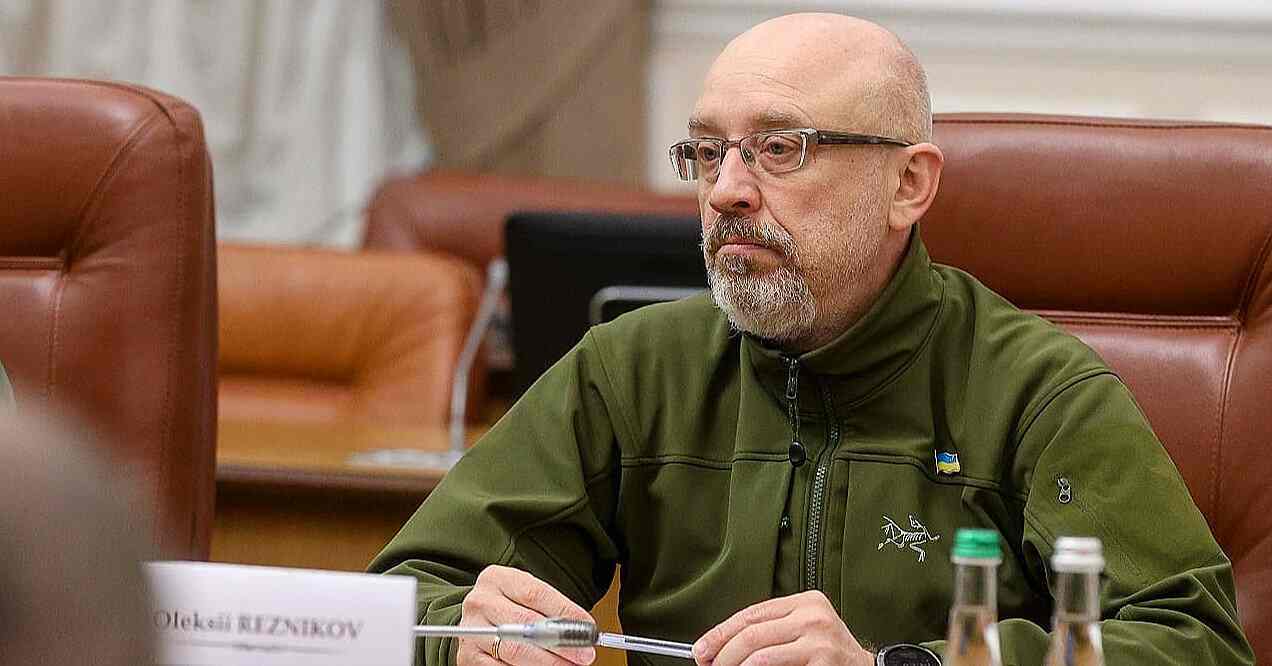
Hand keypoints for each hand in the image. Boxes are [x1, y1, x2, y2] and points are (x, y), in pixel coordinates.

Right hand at [457, 565, 596, 665]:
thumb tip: (583, 631)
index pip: (536, 594)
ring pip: (515, 650)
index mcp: (496, 578)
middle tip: (584, 654)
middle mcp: (480, 602)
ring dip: (548, 662)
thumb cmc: (508, 606)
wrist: (477, 619)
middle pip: (527, 625)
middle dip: (561, 644)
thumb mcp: (525, 597)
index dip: (565, 613)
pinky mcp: (468, 656)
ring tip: (568, 664)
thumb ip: (549, 609)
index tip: (588, 629)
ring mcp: (471, 630)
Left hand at [691, 591, 872, 665]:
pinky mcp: (822, 662)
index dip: (721, 633)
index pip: (751, 614)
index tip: (702, 649)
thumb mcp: (804, 629)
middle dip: (723, 653)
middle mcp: (813, 616)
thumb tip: (721, 645)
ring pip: (760, 655)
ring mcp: (819, 640)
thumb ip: (771, 629)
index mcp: (805, 602)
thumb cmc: (829, 654)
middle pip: (752, 633)